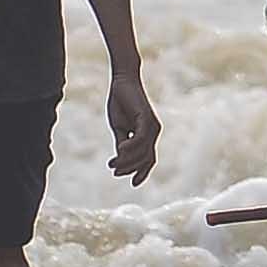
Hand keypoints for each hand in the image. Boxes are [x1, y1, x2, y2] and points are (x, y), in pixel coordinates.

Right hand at [104, 64, 160, 180]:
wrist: (122, 82)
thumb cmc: (120, 103)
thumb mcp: (119, 128)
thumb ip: (122, 143)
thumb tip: (120, 160)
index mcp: (149, 135)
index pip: (149, 160)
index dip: (142, 172)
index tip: (133, 184)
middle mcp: (154, 132)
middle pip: (146, 159)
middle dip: (130, 169)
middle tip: (114, 172)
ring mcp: (152, 126)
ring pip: (143, 152)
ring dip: (127, 161)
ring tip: (113, 164)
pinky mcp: (146, 119)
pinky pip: (140, 139)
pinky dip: (130, 147)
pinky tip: (119, 150)